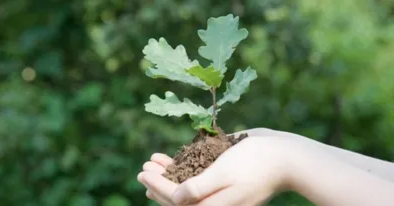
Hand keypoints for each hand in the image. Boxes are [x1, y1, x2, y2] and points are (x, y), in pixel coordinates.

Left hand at [138, 128, 297, 205]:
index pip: (176, 200)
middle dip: (159, 183)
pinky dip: (184, 167)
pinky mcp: (223, 178)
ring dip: (168, 175)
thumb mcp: (224, 175)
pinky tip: (174, 158)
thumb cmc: (255, 164)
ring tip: (153, 162)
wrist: (285, 157)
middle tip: (143, 168)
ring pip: (186, 186)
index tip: (143, 172)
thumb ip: (198, 190)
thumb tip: (175, 199)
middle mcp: (214, 201)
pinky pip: (198, 176)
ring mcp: (219, 190)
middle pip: (179, 197)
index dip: (157, 187)